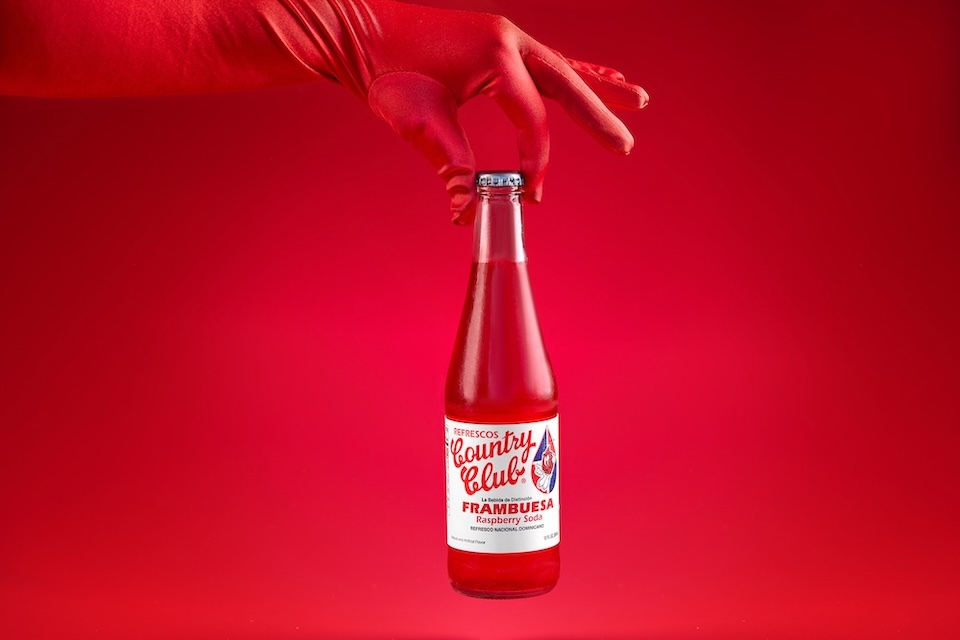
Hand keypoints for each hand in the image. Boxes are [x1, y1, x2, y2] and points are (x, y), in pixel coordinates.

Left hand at [276, 0, 648, 223]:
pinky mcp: (497, 43)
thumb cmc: (386, 71)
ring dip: (599, 87)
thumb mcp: (419, 123)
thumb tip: (468, 214)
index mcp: (496, 56)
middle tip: (627, 146)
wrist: (359, 32)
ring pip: (563, 68)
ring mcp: (505, 38)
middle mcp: (509, 41)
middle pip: (566, 86)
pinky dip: (571, 73)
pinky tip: (593, 78)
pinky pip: (544, 62)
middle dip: (598, 118)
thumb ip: (452, 166)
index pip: (533, 119)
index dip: (535, 161)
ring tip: (638, 99)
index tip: (528, 195)